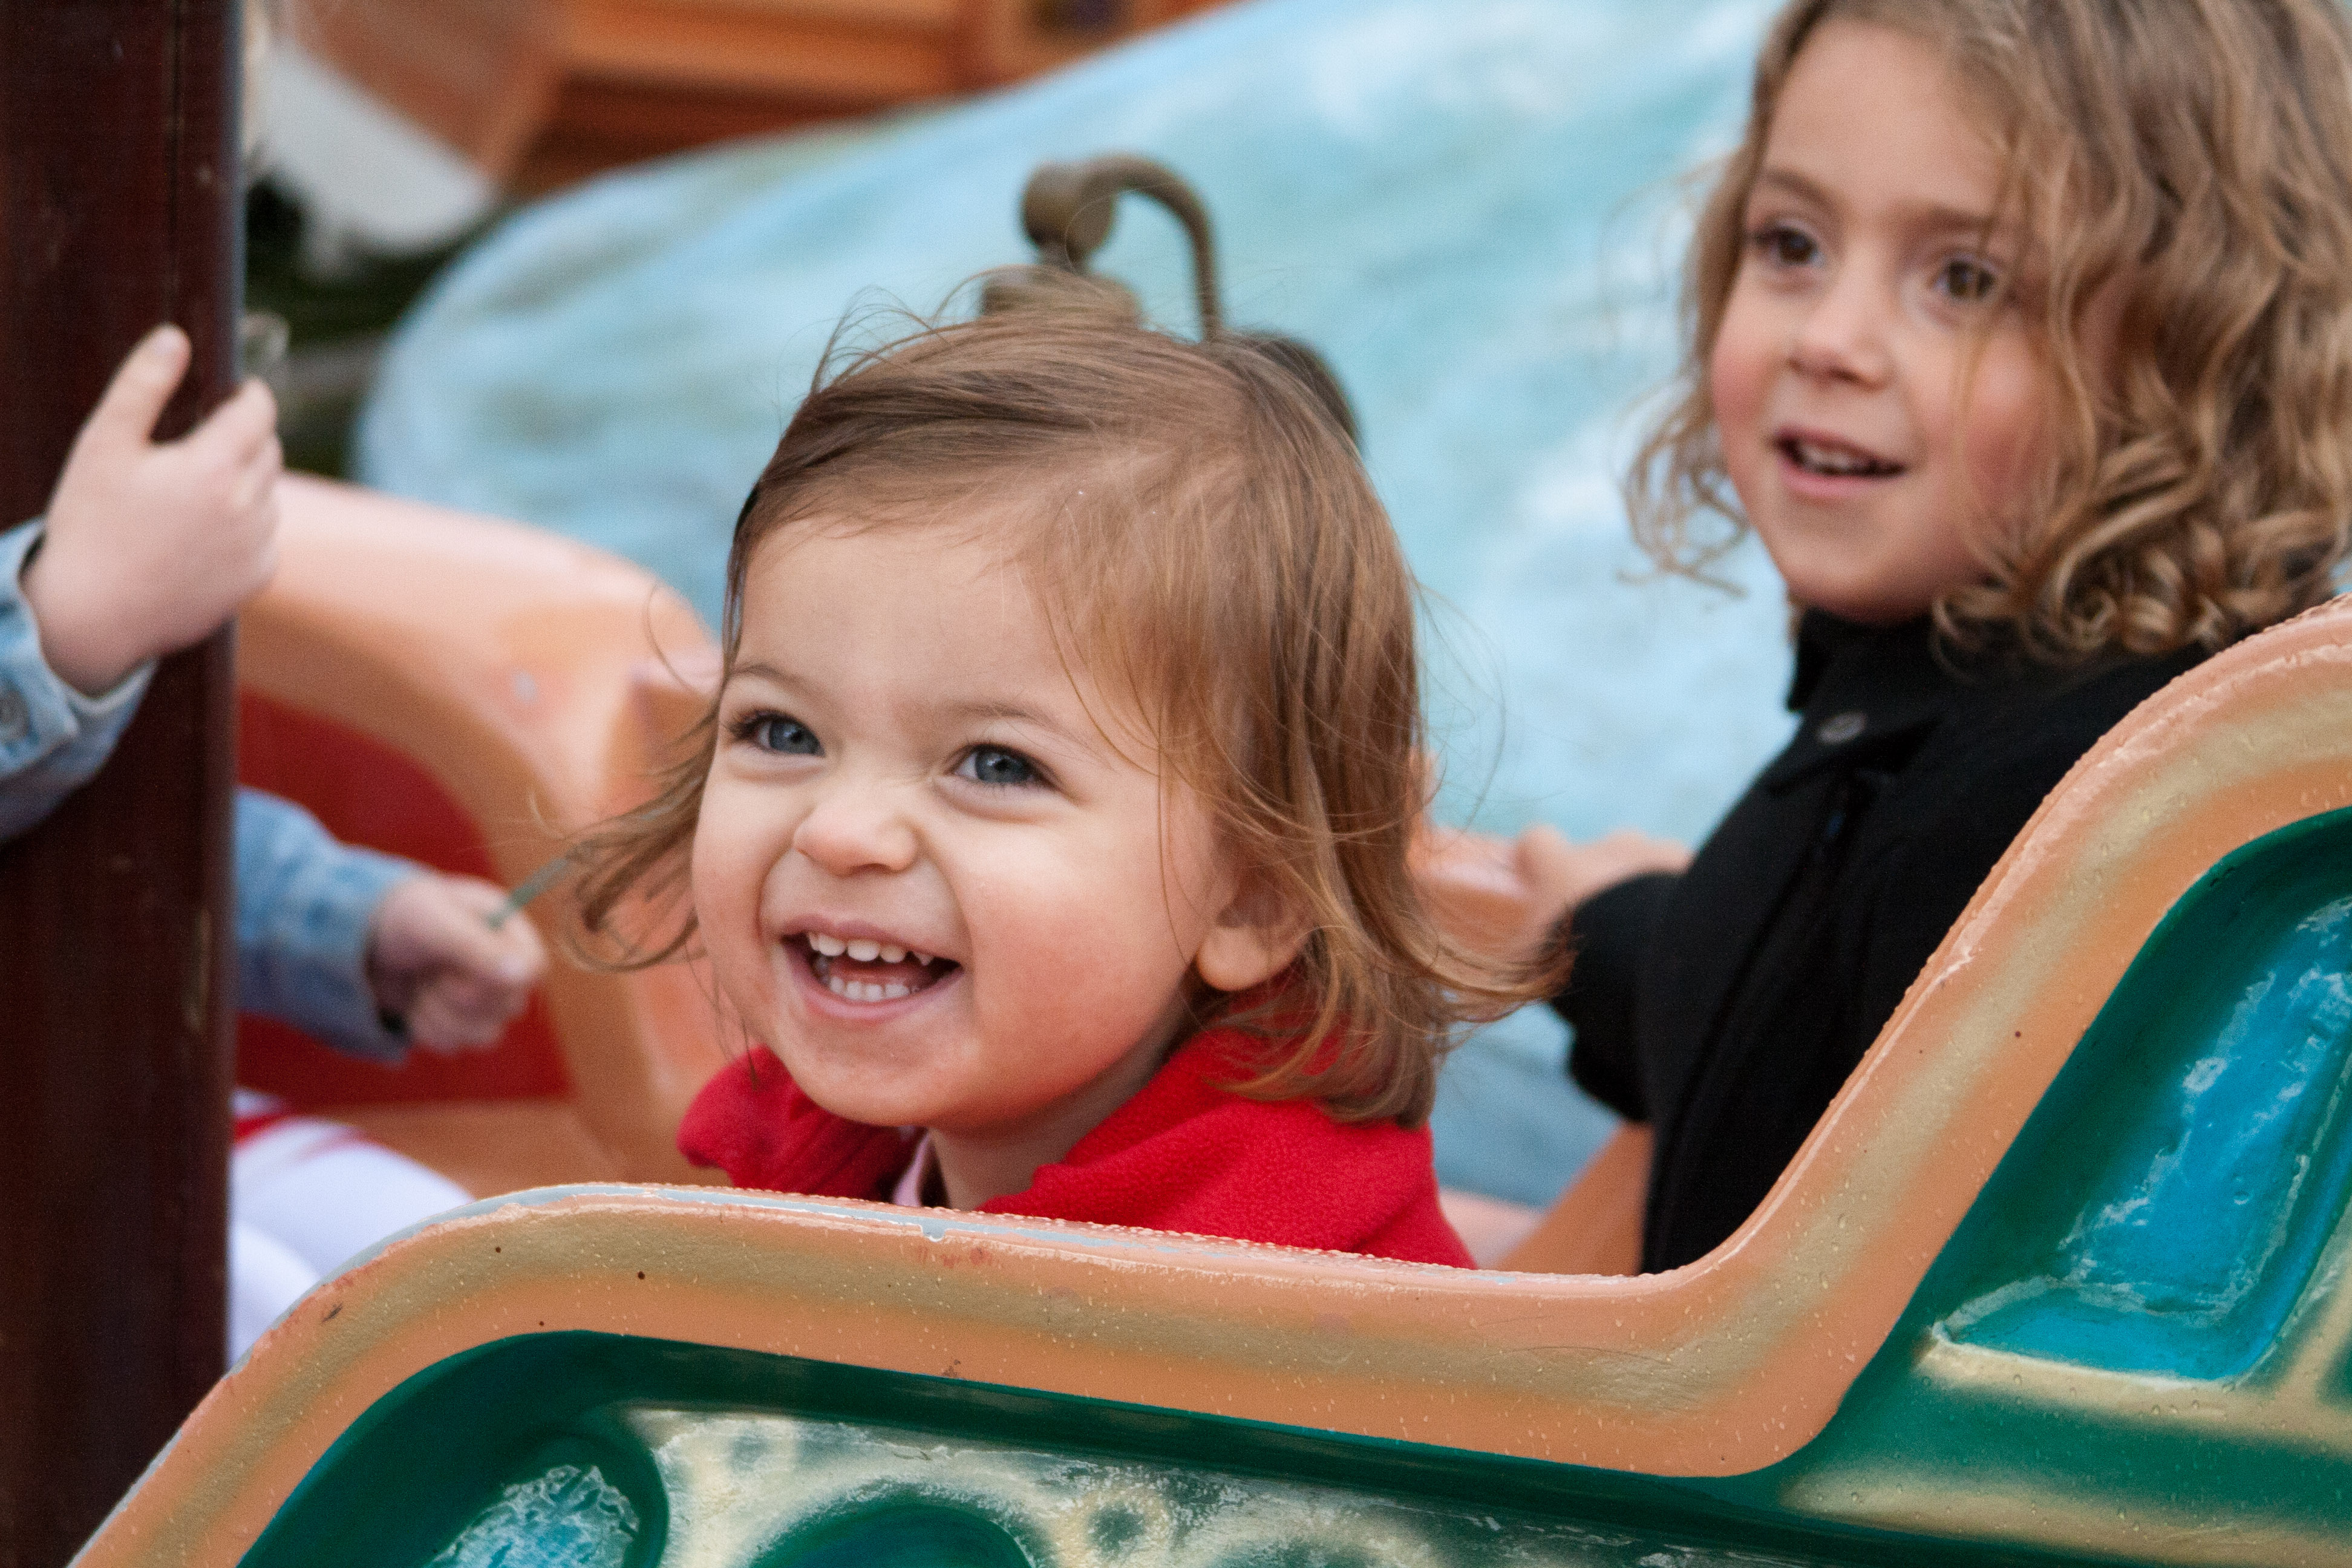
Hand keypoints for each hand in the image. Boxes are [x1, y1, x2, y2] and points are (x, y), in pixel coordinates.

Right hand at [23, 325, 281, 694]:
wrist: (93, 616)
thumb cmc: (90, 523)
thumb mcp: (104, 445)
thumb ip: (142, 386)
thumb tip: (175, 338)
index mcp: (215, 467)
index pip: (261, 411)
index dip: (250, 395)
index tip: (235, 392)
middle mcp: (250, 507)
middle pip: (268, 449)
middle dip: (243, 438)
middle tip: (197, 446)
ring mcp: (259, 546)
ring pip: (268, 492)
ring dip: (243, 483)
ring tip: (187, 496)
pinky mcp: (258, 577)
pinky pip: (265, 535)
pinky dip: (244, 526)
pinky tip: (196, 536)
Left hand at [366, 874, 547, 1052]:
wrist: (356, 940)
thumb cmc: (399, 916)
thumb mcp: (434, 925)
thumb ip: (477, 948)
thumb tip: (525, 974)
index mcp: (506, 929)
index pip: (533, 969)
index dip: (497, 981)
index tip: (453, 971)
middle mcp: (501, 963)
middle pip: (509, 1008)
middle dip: (458, 999)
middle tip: (429, 973)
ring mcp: (481, 995)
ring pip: (486, 1035)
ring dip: (442, 1017)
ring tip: (419, 988)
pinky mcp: (457, 1019)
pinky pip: (458, 1044)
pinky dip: (429, 1030)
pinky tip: (414, 1005)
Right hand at [1415, 822, 1690, 965]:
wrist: (1654, 963)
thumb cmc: (1588, 971)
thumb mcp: (1537, 972)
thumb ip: (1517, 964)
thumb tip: (1480, 994)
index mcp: (1560, 867)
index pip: (1538, 839)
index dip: (1540, 860)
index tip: (1544, 881)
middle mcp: (1607, 848)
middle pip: (1607, 847)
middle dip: (1610, 874)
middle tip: (1617, 922)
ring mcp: (1655, 853)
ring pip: (1654, 856)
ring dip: (1654, 882)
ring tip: (1660, 928)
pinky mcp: (1699, 868)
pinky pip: (1692, 875)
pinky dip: (1692, 894)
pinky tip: (1696, 928)